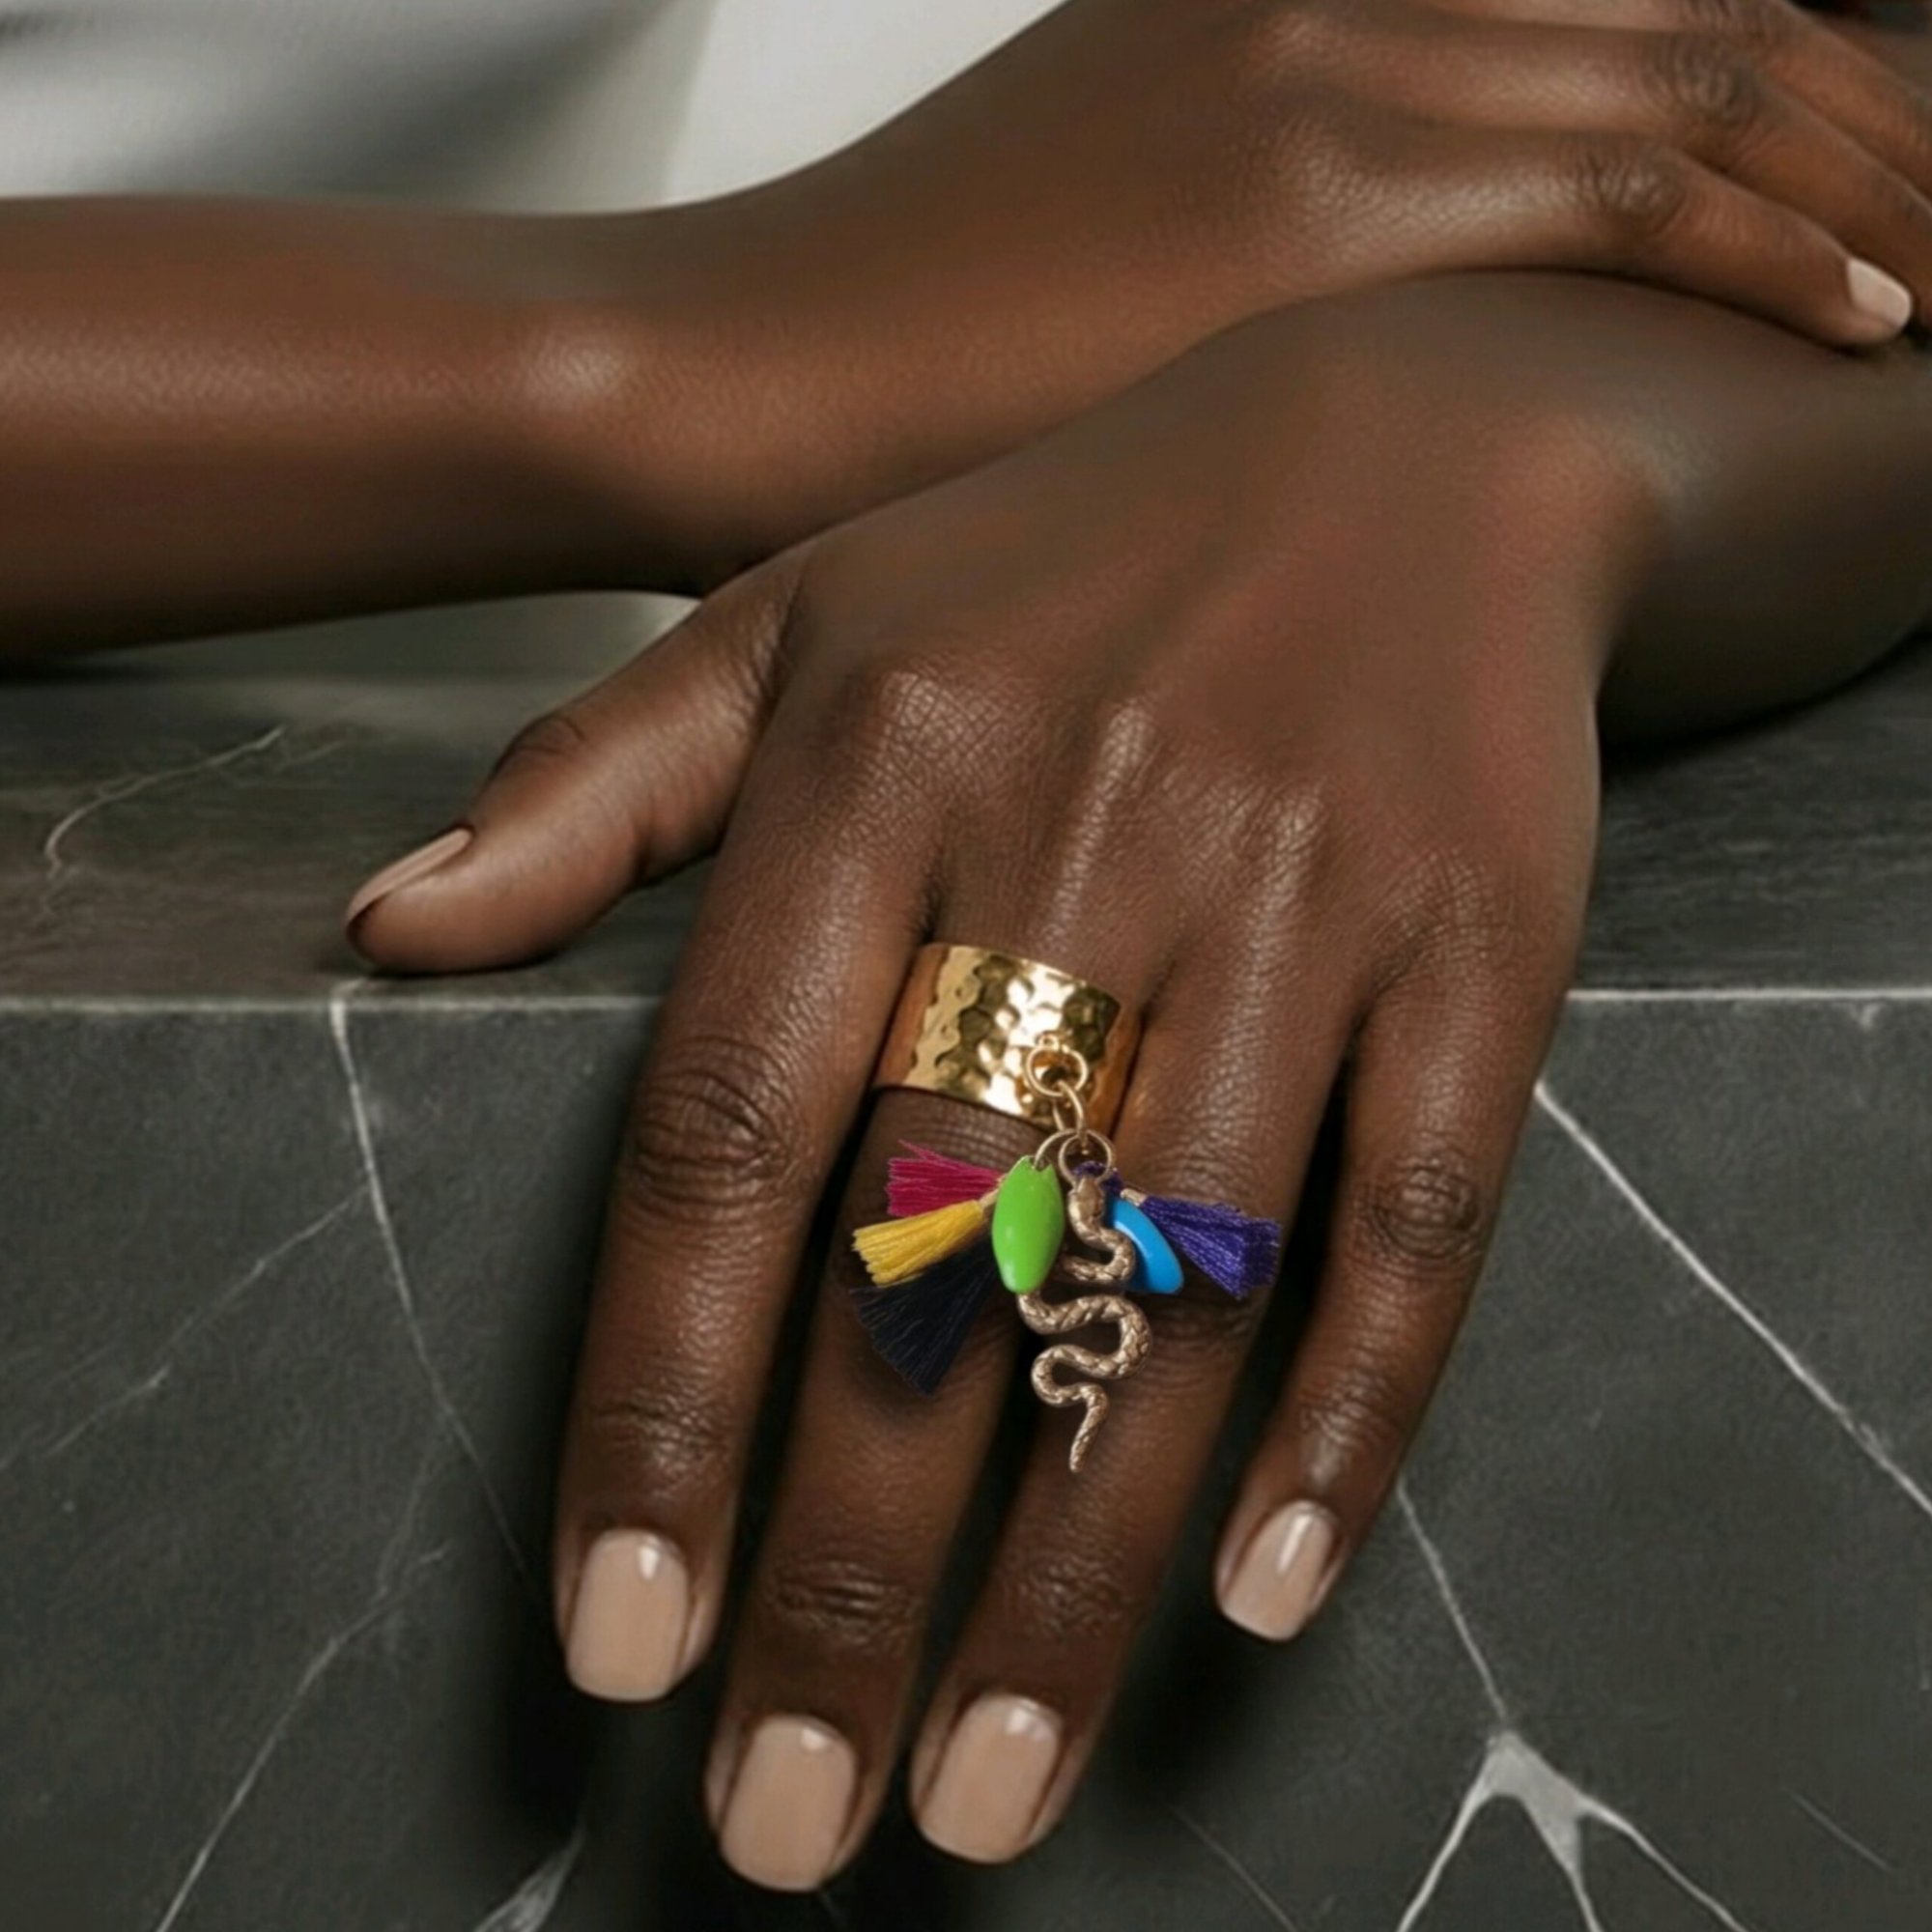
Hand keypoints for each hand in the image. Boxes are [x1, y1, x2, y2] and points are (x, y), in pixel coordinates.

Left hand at [347, 292, 1626, 1882]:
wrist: (1406, 447)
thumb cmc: (1065, 557)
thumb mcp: (800, 616)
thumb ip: (593, 782)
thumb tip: (387, 932)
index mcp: (883, 753)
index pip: (722, 1127)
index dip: (655, 1402)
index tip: (619, 1642)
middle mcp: (1088, 826)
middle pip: (936, 1261)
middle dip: (848, 1566)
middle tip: (790, 1815)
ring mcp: (1301, 890)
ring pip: (1172, 1285)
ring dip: (1075, 1566)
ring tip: (986, 1789)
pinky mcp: (1481, 941)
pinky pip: (1412, 1215)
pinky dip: (1346, 1420)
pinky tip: (1257, 1595)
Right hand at [579, 0, 1931, 572]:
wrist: (751, 364)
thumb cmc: (917, 341)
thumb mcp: (1129, 226)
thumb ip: (1292, 216)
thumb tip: (1393, 305)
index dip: (1808, 74)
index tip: (1899, 166)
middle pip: (1709, 14)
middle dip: (1881, 120)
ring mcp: (1338, 71)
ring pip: (1709, 78)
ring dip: (1873, 179)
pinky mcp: (1315, 193)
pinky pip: (1629, 190)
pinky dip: (1779, 243)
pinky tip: (1882, 315)